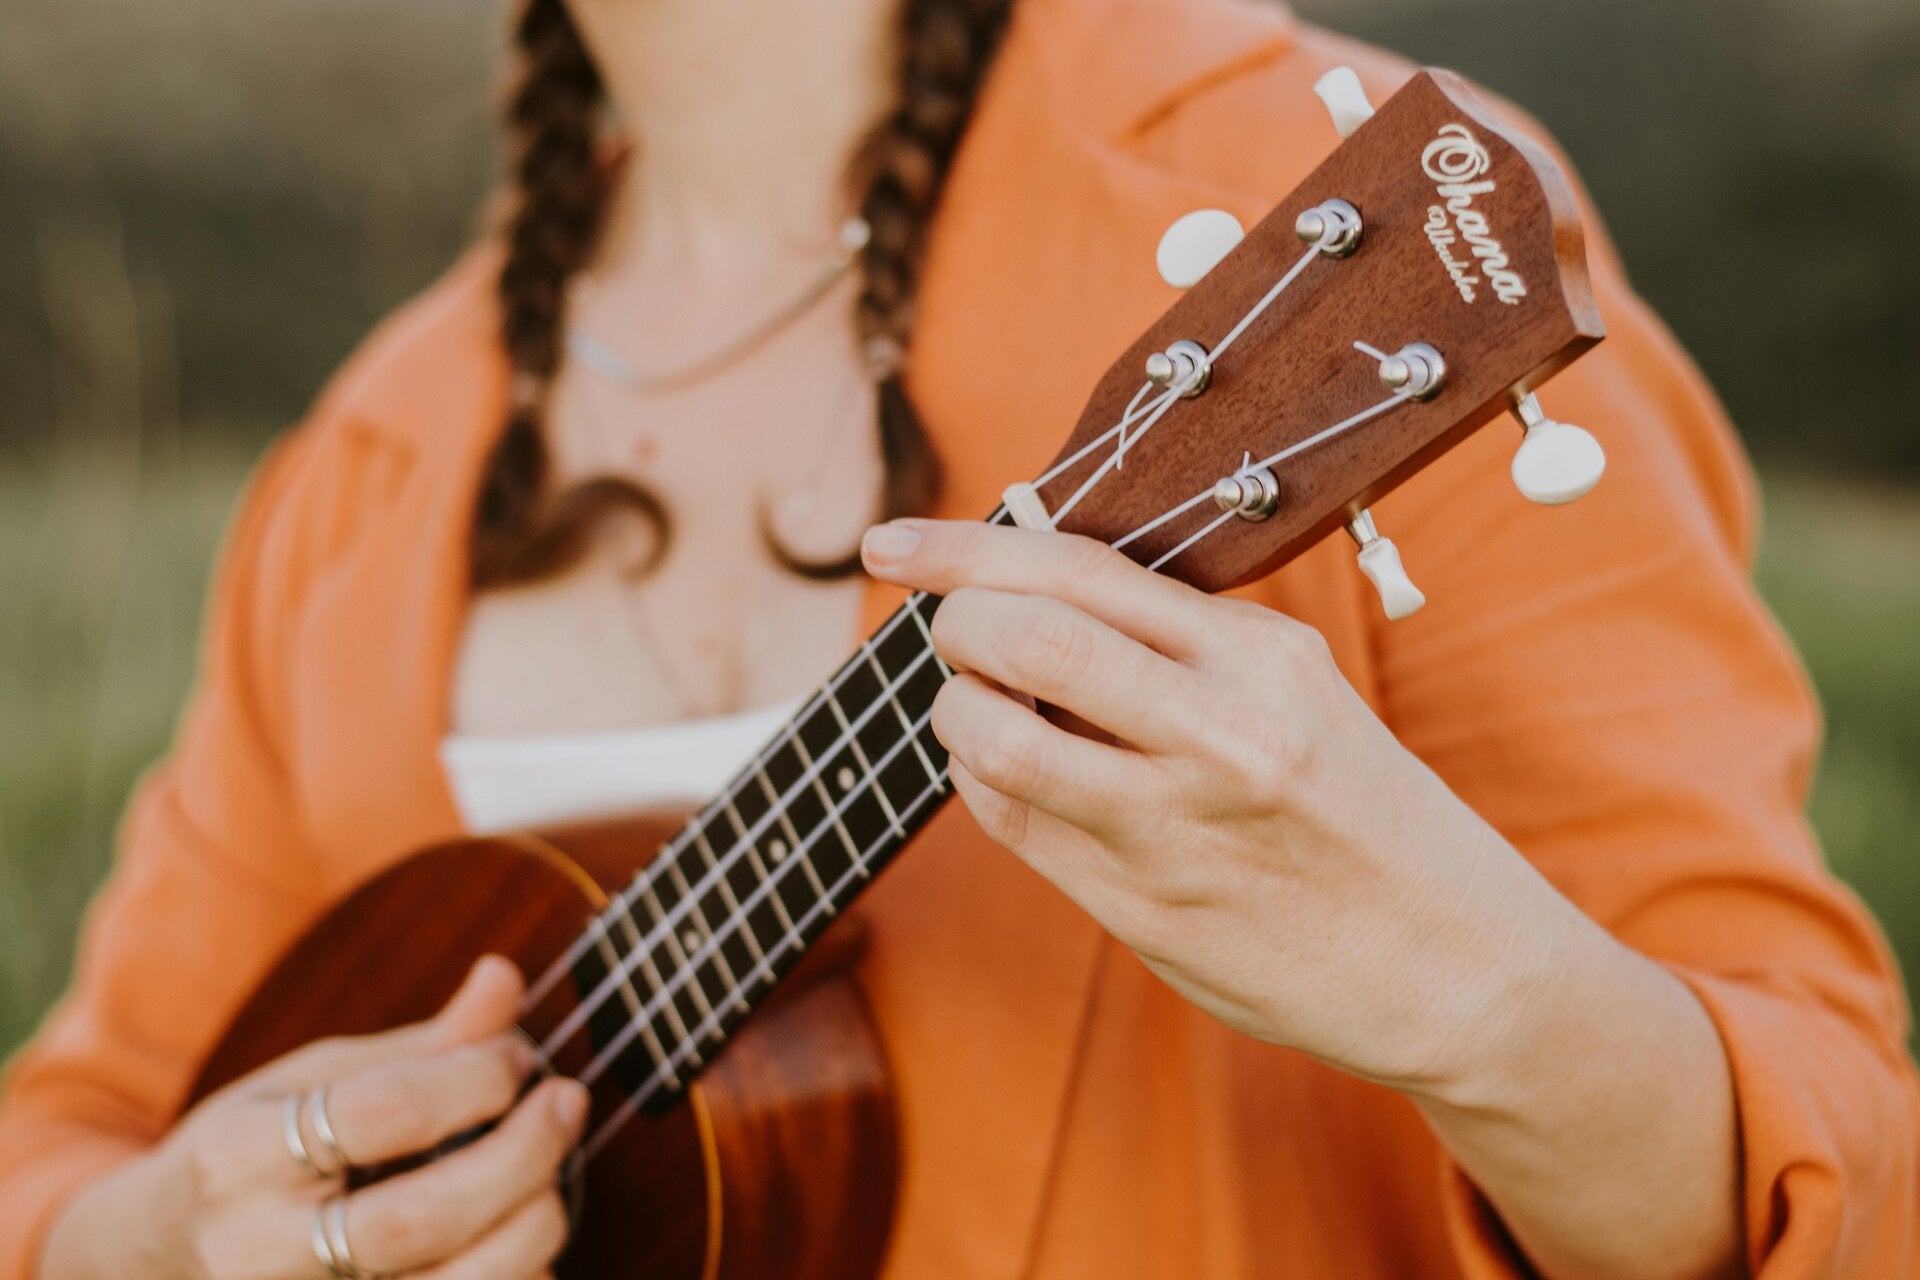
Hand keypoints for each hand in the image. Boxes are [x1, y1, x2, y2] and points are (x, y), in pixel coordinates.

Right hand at [43, 957, 587, 1279]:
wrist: (153, 1259)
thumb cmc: (254, 1153)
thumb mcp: (310, 1080)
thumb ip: (419, 1044)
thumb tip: (507, 978)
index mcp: (239, 1157)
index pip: (384, 1112)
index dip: (475, 1076)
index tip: (518, 1054)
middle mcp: (256, 1253)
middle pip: (419, 1219)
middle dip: (520, 1156)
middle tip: (568, 1102)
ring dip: (529, 1229)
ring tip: (557, 1178)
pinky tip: (529, 1245)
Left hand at [862, 518, 1589, 1100]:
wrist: (1455, 963)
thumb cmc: (1363, 813)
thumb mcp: (1298, 692)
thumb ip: (1178, 645)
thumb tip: (1029, 593)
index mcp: (1262, 657)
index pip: (1079, 568)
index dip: (963, 548)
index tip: (891, 544)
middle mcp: (1221, 733)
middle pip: (1026, 640)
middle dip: (953, 624)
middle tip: (948, 632)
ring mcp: (1177, 827)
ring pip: (997, 741)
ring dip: (954, 711)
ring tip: (973, 705)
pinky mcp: (1143, 910)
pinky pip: (1014, 824)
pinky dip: (981, 782)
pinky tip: (1003, 774)